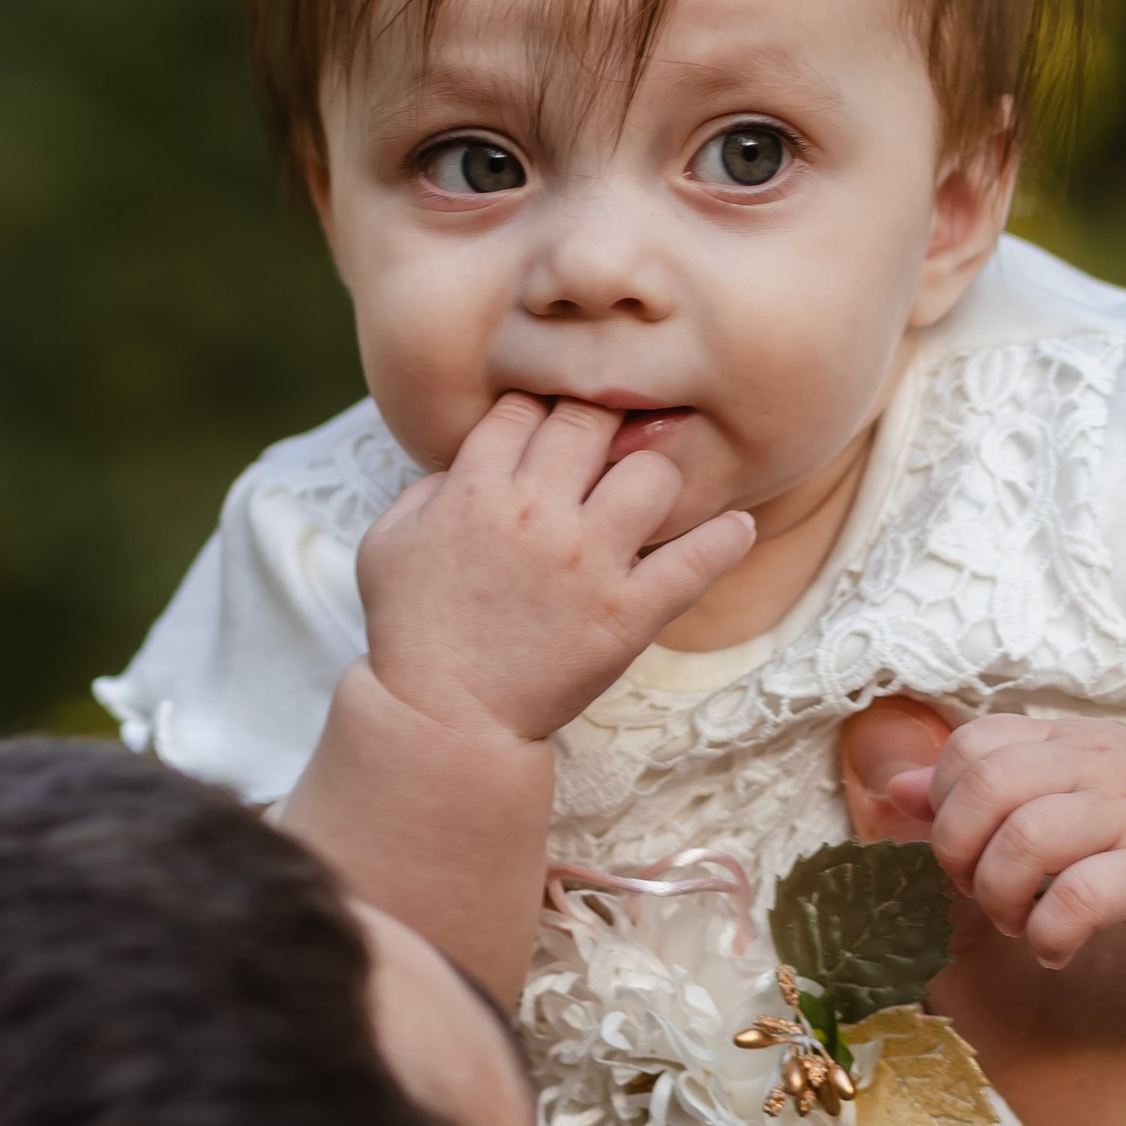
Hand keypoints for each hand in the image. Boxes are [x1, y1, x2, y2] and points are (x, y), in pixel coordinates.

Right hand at [358, 394, 755, 748]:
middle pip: (592, 419)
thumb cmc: (411, 631)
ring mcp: (587, 563)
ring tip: (648, 499)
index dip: (542, 406)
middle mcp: (536, 513)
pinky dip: (724, 542)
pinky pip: (694, 562)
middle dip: (603, 420)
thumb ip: (429, 487)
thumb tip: (471, 459)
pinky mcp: (626, 615)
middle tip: (613, 440)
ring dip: (654, 477)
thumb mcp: (388, 543)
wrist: (443, 720)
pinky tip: (737, 529)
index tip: (553, 424)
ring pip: (653, 473)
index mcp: (476, 488)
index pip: (526, 405)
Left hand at [892, 711, 1125, 964]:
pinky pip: (1079, 899)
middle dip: (961, 854)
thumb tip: (894, 789)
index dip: (946, 805)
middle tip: (981, 890)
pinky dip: (1048, 934)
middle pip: (988, 789)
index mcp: (1063, 739)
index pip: (972, 747)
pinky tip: (1054, 946)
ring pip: (1027, 841)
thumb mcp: (1057, 786)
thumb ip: (975, 787)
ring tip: (1018, 920)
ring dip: (1001, 896)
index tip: (967, 847)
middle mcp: (1097, 764)